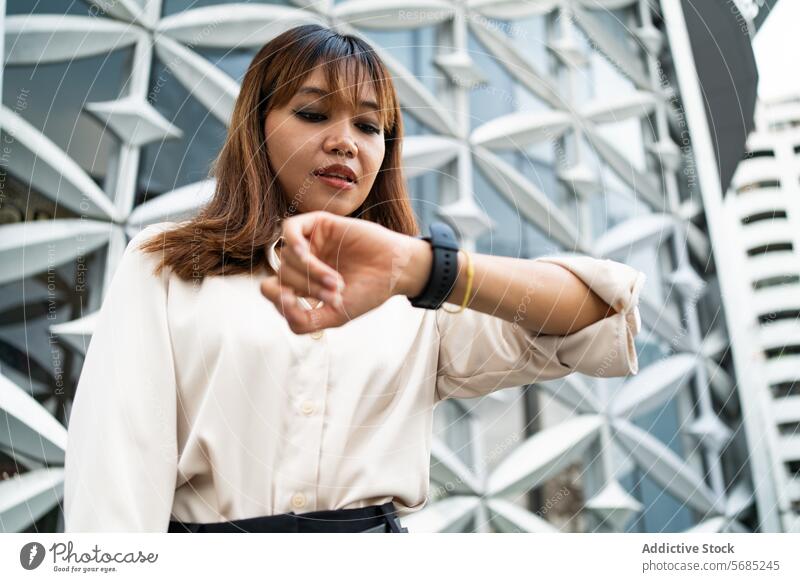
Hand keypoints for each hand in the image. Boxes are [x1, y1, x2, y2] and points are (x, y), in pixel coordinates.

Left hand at [259, 211, 430, 333]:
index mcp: (302, 284)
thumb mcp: (334, 316)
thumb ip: (304, 321)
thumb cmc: (368, 292)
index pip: (272, 290)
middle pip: (282, 275)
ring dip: (310, 272)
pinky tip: (307, 254)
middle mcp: (302, 262)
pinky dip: (294, 243)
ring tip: (337, 282)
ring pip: (287, 256)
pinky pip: (290, 229)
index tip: (298, 306)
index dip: (278, 300)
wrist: (395, 271)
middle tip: (337, 294)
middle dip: (308, 288)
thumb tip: (281, 303)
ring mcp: (310, 242)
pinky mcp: (319, 223)